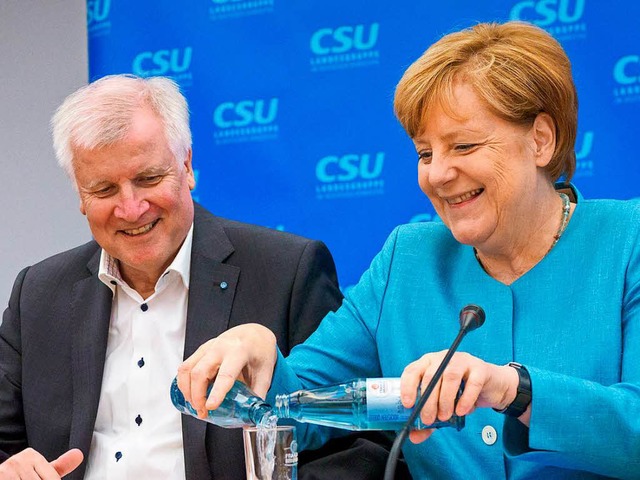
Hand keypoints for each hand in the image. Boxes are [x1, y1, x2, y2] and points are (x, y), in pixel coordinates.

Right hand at [0, 448, 82, 478]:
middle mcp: (18, 460)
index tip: (38, 477)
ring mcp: (7, 470)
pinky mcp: (1, 477)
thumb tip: (79, 454)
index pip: (53, 479)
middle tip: (28, 478)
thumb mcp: (40, 471)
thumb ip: (60, 466)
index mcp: (31, 455)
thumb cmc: (21, 477)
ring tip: (22, 479)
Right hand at [176, 323, 277, 418]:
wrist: (254, 333)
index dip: (217, 392)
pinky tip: (192, 394)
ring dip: (187, 391)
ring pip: (187, 369)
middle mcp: (221, 346)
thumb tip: (250, 422)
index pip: (225, 373)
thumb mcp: (265, 373)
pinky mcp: (201, 350)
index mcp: (240, 351)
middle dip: (197, 396)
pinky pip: (185, 367)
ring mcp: (208, 347)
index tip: (210, 406)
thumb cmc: (260, 351)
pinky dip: (184, 383)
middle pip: (199, 372)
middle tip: (203, 413)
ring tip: (196, 406)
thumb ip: (258, 396)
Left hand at [400, 351, 519, 442]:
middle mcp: (442, 358)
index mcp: (428, 364)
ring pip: (449, 377)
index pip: (412, 371)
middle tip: (428, 420)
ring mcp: (462, 360)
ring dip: (445, 400)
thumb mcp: (442, 406)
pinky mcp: (480, 368)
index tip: (408, 405)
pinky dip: (465, 399)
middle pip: (431, 376)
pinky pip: (472, 383)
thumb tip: (414, 437)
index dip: (407, 387)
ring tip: (445, 416)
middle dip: (428, 401)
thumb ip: (429, 420)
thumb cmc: (461, 393)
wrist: (491, 387)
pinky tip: (461, 411)